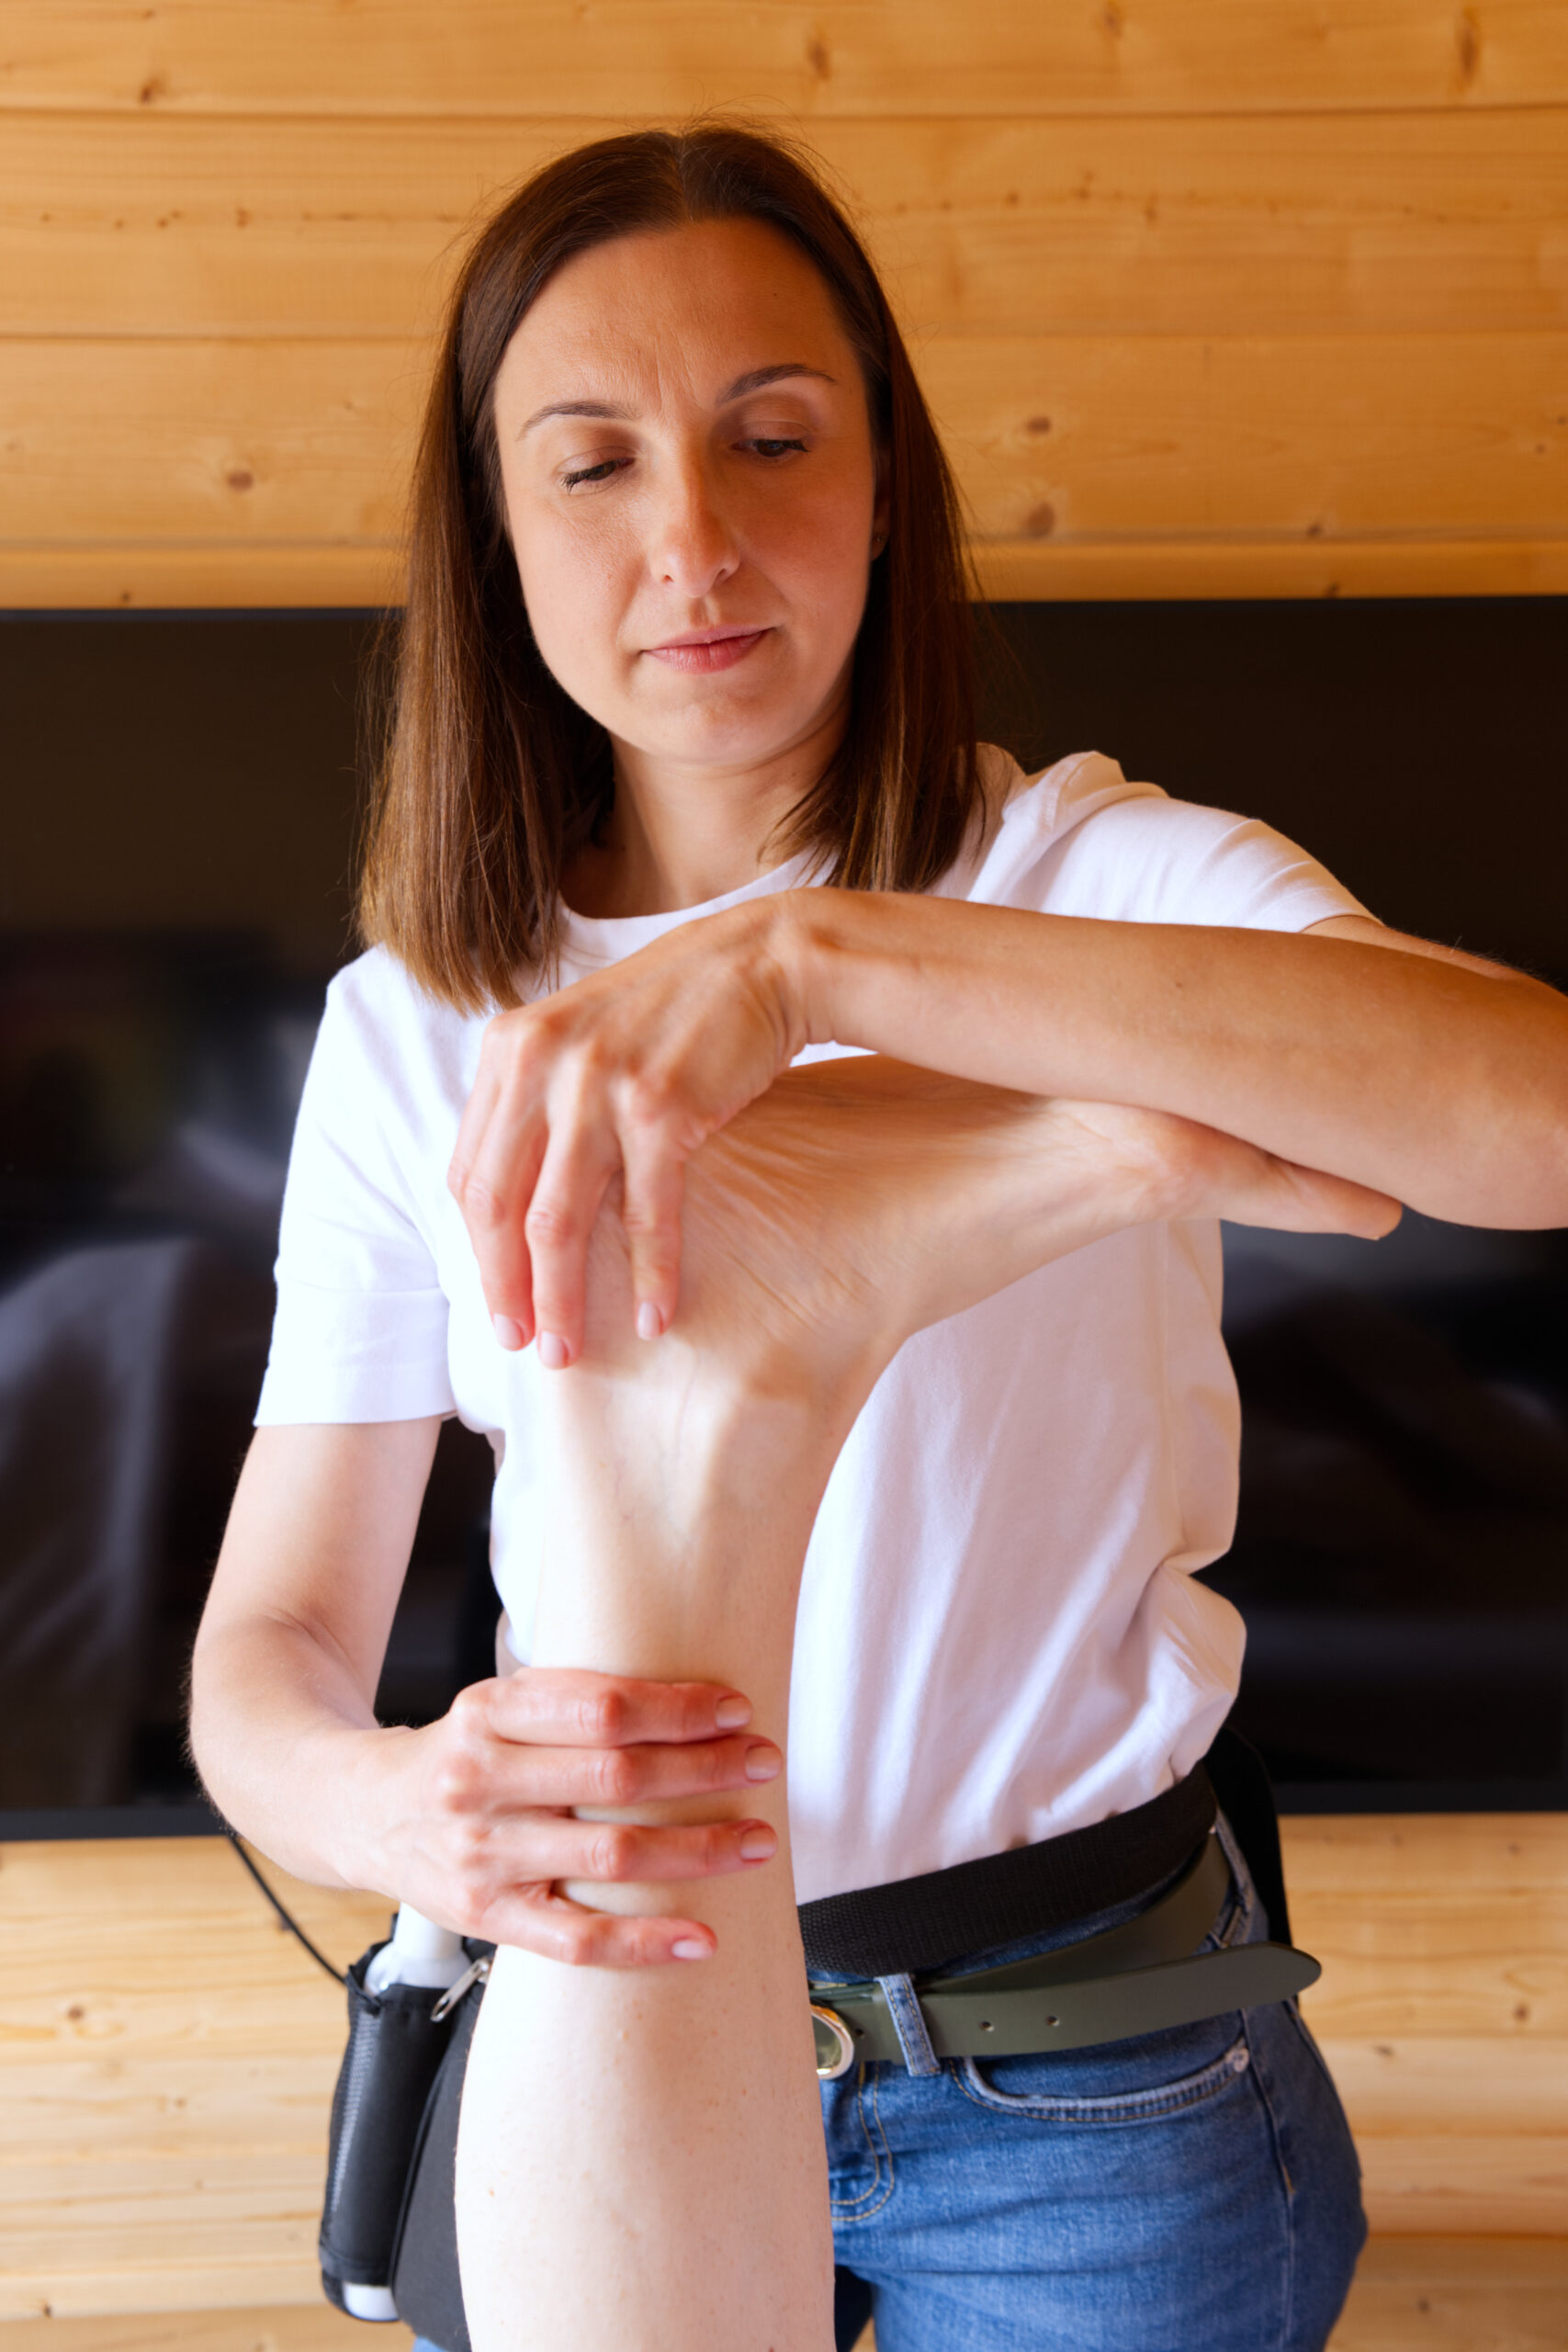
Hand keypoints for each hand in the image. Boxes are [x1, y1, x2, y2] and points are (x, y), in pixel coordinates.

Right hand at [378, 1668, 783, 1965]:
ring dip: (697, 1850)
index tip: (736, 1711)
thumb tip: (691, 1700)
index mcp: (488, 1713)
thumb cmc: (461, 1753)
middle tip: (765, 1765)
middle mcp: (481, 1782)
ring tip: (755, 1841)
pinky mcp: (487, 1917)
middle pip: (615, 1779)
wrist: (361, 1812)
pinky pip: (577, 1941)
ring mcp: (483, 1856)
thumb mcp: (497, 1703)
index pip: (601, 1708)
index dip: (678, 1710)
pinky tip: (701, 1938)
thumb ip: (572, 1701)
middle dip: (704, 1772)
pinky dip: (644, 1943)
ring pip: (609, 1858)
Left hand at [448, 899, 804, 1367]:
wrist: (762, 962)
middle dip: (505, 1287)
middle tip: (522, 1347)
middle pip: (498, 1203)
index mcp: (510, 1048)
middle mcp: (540, 1062)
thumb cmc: (677, 1012)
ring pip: (557, 1220)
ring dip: (562, 1297)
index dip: (476, 1250)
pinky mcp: (659, 1105)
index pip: (470, 1170)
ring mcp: (596, 1082)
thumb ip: (540, 1100)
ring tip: (569, 1351)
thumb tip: (515, 1197)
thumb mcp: (584, 1038)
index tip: (496, 1304)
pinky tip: (653, 1317)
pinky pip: (644, 1213)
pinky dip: (648, 1274)